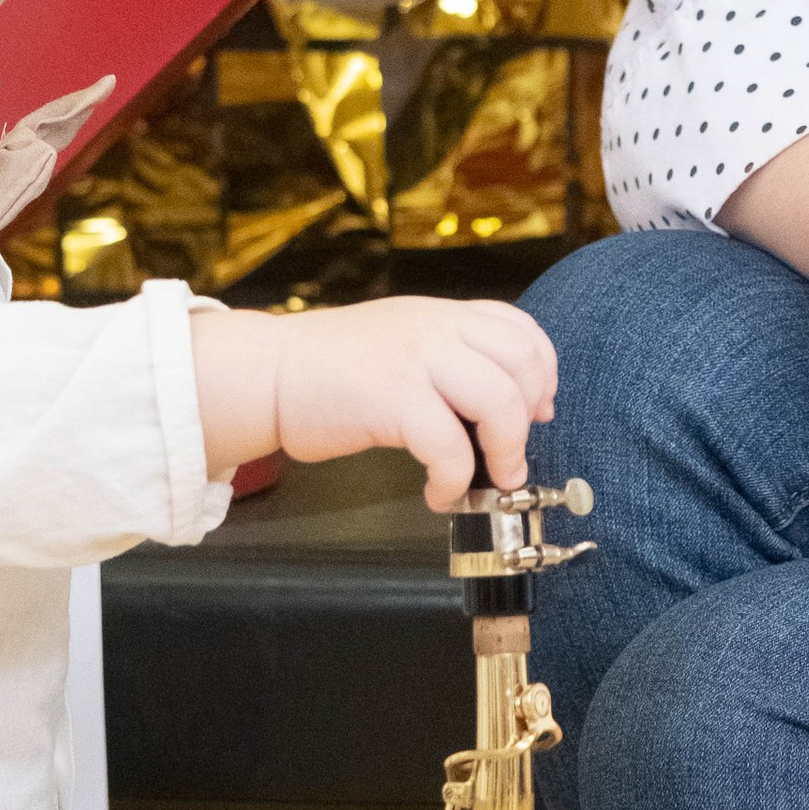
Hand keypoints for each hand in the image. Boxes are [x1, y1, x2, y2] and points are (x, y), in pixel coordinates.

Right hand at [195, 294, 555, 505]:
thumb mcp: (397, 341)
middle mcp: (434, 329)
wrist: (265, 373)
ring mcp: (415, 361)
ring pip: (499, 402)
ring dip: (507, 451)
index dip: (543, 373)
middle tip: (512, 454)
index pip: (519, 328)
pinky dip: (455, 482)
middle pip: (521, 362)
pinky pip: (450, 448)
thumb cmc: (326, 370)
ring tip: (491, 479)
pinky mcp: (392, 399)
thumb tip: (498, 399)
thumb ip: (446, 355)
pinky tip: (439, 494)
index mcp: (440, 315)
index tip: (538, 410)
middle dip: (530, 417)